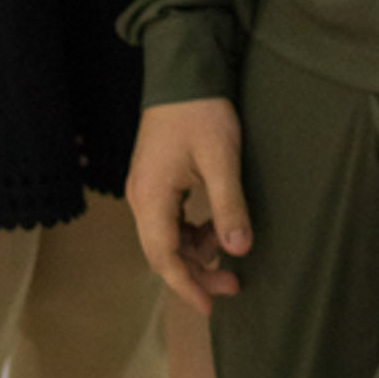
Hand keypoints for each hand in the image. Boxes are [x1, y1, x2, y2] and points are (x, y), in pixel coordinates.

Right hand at [126, 99, 251, 314]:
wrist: (183, 69)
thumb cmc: (202, 113)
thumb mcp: (221, 159)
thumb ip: (228, 206)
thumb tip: (237, 252)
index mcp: (151, 197)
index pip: (164, 257)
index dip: (187, 285)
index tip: (210, 307)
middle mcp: (141, 197)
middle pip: (162, 251)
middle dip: (195, 272)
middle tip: (233, 284)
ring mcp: (146, 187)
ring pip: (166, 236)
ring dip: (195, 250)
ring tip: (228, 250)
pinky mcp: (155, 177)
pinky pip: (169, 219)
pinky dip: (190, 230)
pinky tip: (213, 226)